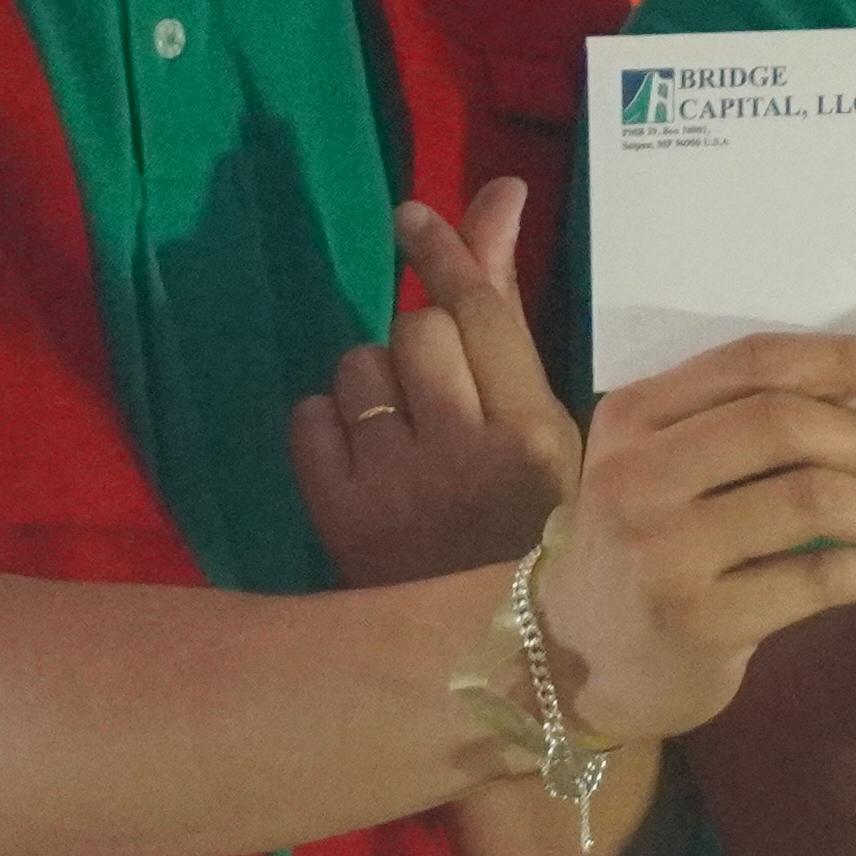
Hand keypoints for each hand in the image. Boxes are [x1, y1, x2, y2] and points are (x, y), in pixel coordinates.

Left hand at [291, 181, 587, 590]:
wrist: (494, 661)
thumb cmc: (529, 532)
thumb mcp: (546, 427)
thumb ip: (509, 313)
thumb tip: (497, 194)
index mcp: (537, 435)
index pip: (480, 311)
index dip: (443, 251)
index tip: (409, 217)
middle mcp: (469, 456)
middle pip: (418, 329)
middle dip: (422, 348)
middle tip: (441, 405)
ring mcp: (400, 488)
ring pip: (358, 367)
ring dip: (376, 387)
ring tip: (406, 442)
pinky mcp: (339, 517)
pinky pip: (309, 417)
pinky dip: (329, 429)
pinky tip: (364, 466)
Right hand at [526, 329, 855, 745]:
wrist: (580, 658)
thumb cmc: (646, 547)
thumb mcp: (668, 464)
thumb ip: (748, 416)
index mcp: (632, 416)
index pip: (754, 361)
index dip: (844, 358)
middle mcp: (635, 475)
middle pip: (785, 421)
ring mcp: (662, 551)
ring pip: (810, 496)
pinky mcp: (698, 620)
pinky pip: (817, 580)